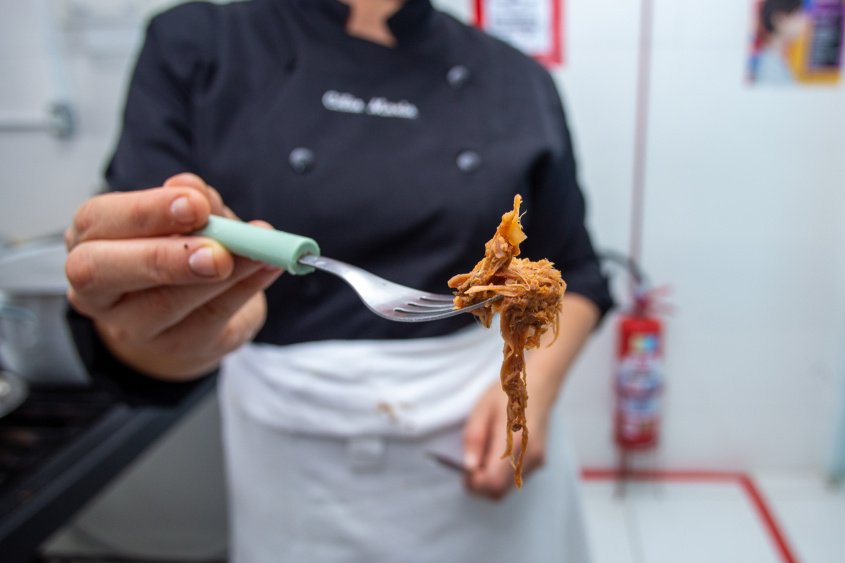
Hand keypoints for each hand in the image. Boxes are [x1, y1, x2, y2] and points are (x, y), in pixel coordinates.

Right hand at [65, 173, 282, 379]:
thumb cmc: (177, 251)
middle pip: (103, 271)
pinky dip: (245, 289)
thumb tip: (192, 187)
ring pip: (166, 303)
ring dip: (222, 276)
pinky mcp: (176, 347)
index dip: (146, 211)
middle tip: (217, 250)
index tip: (194, 203)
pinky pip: (209, 320)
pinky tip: (267, 268)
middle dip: (166, 256)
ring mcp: (131, 326)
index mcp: (90, 239)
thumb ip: (190, 201)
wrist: (188, 316)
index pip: (97, 221)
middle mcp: (96, 288)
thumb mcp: (185, 218)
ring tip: (259, 254)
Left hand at [462, 379, 551, 499]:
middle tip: (470, 466)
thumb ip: (474, 439)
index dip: (474, 483)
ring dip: (490, 480)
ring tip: (483, 455)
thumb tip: (468, 468)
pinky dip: (501, 474)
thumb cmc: (506, 395)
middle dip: (480, 486)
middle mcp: (528, 456)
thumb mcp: (482, 411)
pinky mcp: (539, 460)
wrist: (537, 385)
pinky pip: (515, 477)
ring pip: (507, 487)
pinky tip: (497, 453)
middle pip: (499, 491)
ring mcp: (536, 460)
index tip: (464, 471)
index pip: (492, 482)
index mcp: (513, 442)